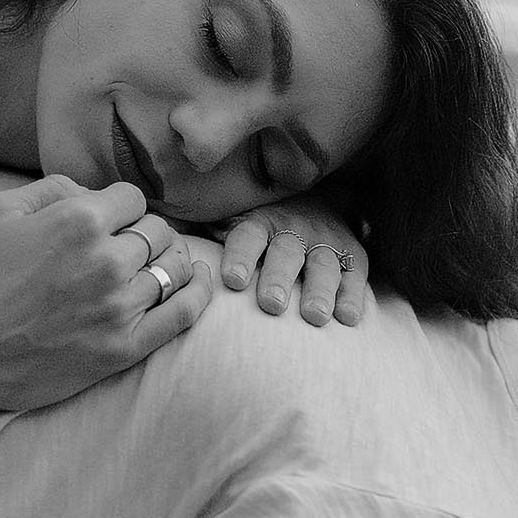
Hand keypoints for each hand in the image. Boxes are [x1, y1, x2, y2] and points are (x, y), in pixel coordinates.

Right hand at [0, 176, 212, 451]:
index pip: (132, 198)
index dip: (119, 207)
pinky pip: (184, 313)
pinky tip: (197, 283)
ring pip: (175, 268)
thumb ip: (52, 188)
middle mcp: (107, 259)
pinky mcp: (125, 347)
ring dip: (168, 261)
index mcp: (79, 220)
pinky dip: (197, 294)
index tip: (106, 223)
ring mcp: (120, 306)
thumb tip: (92, 190)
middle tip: (126, 247)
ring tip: (154, 266)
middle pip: (158, 231)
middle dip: (144, 233)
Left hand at [217, 197, 368, 326]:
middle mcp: (293, 229)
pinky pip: (355, 274)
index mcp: (259, 221)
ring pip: (322, 264)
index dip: (240, 256)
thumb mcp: (235, 218)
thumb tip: (162, 237)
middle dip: (278, 277)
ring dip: (318, 289)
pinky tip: (348, 317)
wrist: (318, 200)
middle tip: (270, 304)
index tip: (232, 281)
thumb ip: (205, 231)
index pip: (247, 236)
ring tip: (313, 316)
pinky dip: (353, 294)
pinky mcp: (353, 255)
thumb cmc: (263, 226)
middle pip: (285, 251)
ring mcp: (325, 241)